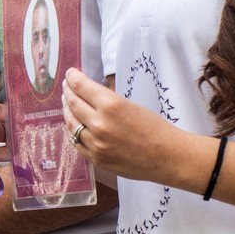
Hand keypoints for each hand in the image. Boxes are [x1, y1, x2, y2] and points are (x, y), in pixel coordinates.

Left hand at [62, 69, 187, 184]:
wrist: (168, 157)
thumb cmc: (155, 128)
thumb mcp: (130, 105)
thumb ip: (106, 101)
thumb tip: (87, 92)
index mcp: (111, 105)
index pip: (81, 87)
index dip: (72, 78)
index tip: (70, 74)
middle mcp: (99, 124)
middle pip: (73, 103)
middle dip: (67, 92)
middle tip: (66, 86)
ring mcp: (95, 144)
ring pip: (71, 124)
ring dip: (67, 111)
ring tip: (67, 103)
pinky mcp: (96, 159)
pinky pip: (76, 143)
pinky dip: (74, 132)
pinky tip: (74, 125)